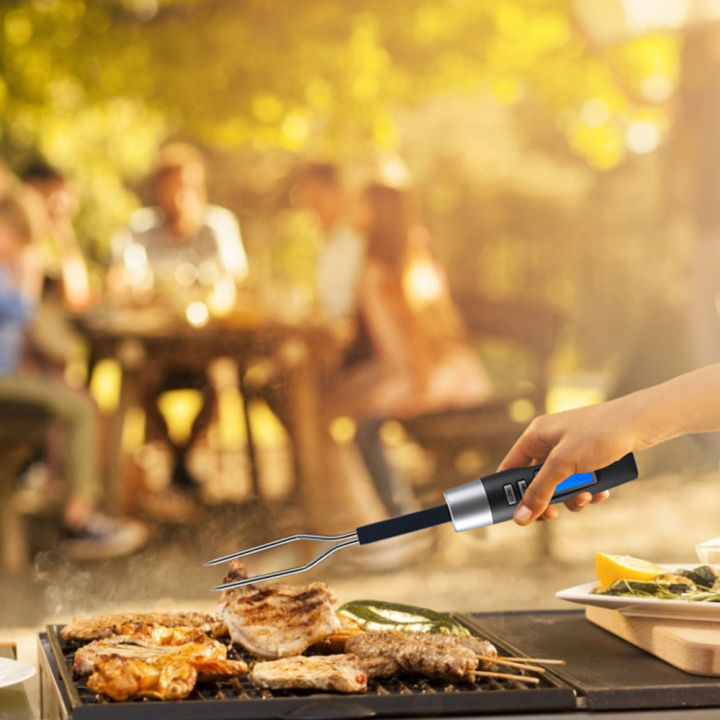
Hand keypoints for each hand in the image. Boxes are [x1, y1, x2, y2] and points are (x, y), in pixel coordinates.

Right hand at [497, 397, 641, 524]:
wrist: (642, 422)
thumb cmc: (600, 433)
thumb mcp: (564, 465)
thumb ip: (540, 491)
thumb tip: (520, 517)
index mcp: (536, 436)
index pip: (511, 467)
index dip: (512, 491)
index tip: (517, 513)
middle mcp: (550, 442)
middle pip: (537, 480)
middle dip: (549, 498)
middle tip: (553, 513)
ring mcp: (570, 449)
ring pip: (561, 485)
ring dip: (572, 497)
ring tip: (586, 497)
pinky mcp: (590, 457)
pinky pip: (580, 482)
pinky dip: (588, 491)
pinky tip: (600, 492)